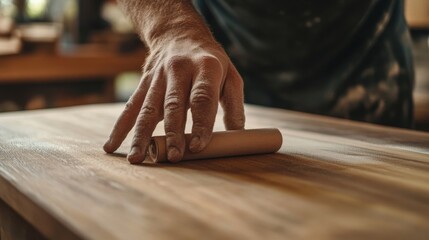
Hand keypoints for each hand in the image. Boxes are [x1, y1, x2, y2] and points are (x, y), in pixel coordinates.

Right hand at [103, 39, 244, 162]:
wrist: (179, 34)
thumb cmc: (210, 61)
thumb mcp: (230, 75)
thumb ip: (234, 105)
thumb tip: (236, 135)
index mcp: (205, 67)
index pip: (203, 98)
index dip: (201, 123)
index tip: (198, 146)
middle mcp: (178, 70)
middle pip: (173, 104)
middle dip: (173, 132)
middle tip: (174, 156)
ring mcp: (157, 76)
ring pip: (148, 108)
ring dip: (142, 135)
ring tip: (138, 158)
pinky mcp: (143, 83)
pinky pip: (130, 107)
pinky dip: (120, 127)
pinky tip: (112, 145)